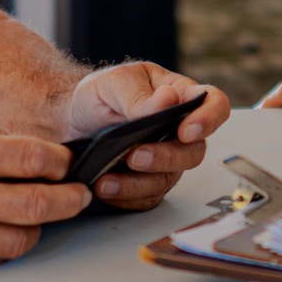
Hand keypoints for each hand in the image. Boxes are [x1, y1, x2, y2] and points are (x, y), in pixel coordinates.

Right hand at [0, 100, 87, 274]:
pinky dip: (6, 243)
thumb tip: (38, 145)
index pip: (32, 158)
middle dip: (70, 200)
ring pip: (21, 239)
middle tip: (80, 196)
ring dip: (39, 226)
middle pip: (37, 204)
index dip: (60, 162)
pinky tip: (3, 227)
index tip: (66, 165)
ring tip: (38, 213)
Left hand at [61, 65, 229, 209]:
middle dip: (166, 157)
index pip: (214, 104)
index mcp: (179, 96)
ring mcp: (165, 159)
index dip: (209, 119)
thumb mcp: (113, 83)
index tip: (186, 130)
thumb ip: (139, 95)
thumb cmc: (97, 96)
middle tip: (136, 155)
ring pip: (170, 178)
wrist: (67, 122)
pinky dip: (126, 195)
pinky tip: (105, 187)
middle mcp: (178, 130)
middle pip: (194, 151)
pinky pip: (148, 197)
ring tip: (109, 178)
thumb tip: (169, 100)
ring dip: (140, 181)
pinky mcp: (147, 183)